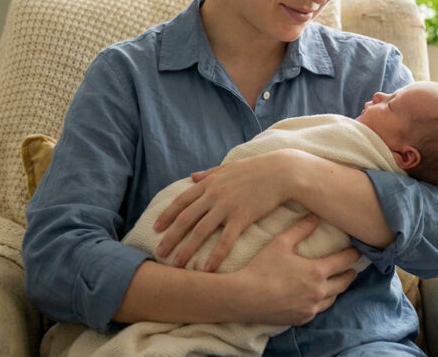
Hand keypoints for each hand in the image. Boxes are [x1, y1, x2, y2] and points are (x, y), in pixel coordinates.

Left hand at [154, 149, 298, 270]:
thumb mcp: (228, 167)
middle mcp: (214, 194)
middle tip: (159, 252)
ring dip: (187, 249)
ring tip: (176, 264)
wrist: (281, 171)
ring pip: (201, 231)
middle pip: (186, 219)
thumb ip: (208, 173)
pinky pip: (225, 239)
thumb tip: (192, 176)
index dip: (167, 215)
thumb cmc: (256, 169)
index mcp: (209, 183)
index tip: (156, 228)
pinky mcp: (243, 217)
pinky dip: (215, 255)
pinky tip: (207, 268)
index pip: (181, 201)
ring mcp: (227, 206)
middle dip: (170, 237)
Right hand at [232, 214, 360, 324]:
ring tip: (337, 282)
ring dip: (337, 289)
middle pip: (344, 283)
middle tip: (352, 268)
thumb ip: (301, 228)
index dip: (353, 255)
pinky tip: (317, 297)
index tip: (358, 250)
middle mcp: (319, 292)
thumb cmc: (261, 267)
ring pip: (333, 298)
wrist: (244, 297)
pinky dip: (321, 302)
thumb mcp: (281, 242)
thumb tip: (315, 216)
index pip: (344, 262)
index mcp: (317, 272)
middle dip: (350, 274)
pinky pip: (318, 310)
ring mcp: (311, 308)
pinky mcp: (301, 319)